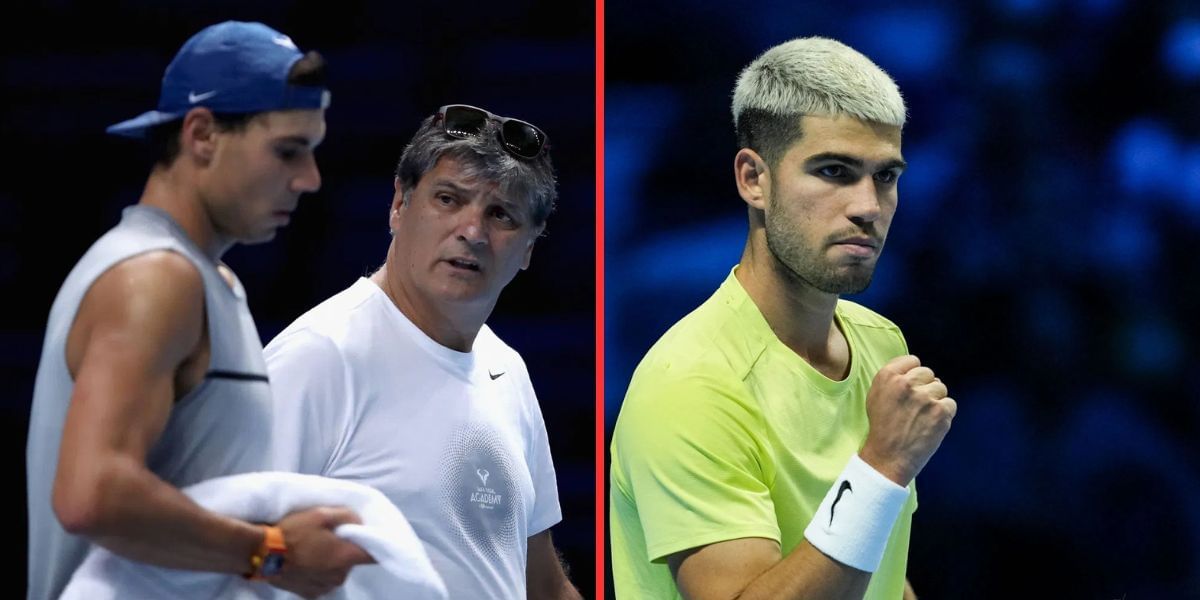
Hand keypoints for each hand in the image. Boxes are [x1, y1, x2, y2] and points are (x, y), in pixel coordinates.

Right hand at [268, 506, 375, 598]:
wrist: (262, 553)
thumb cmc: (294, 532)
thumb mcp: (321, 514)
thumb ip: (347, 516)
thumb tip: (360, 522)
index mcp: (346, 558)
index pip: (374, 555)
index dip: (374, 544)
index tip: (367, 536)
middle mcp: (340, 577)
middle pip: (351, 561)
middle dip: (344, 550)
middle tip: (329, 537)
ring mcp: (324, 588)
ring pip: (336, 572)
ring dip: (330, 562)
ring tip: (313, 550)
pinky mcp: (310, 594)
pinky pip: (322, 581)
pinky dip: (317, 572)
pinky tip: (305, 562)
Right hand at [859, 355, 955, 485]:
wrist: (888, 457)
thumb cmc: (882, 427)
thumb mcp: (875, 396)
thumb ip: (892, 378)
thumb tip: (913, 368)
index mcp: (888, 376)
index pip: (912, 360)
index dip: (913, 374)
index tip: (910, 388)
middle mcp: (906, 383)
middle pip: (928, 373)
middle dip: (925, 386)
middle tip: (916, 406)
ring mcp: (925, 397)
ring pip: (941, 388)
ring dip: (935, 400)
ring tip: (922, 417)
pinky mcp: (941, 412)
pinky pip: (951, 404)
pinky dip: (944, 414)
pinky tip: (931, 424)